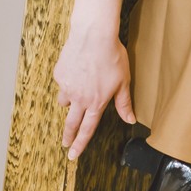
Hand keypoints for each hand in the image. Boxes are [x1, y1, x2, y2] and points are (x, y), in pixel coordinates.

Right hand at [53, 25, 134, 160]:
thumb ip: (124, 102)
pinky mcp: (59, 74)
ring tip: (78, 92)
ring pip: (64, 101)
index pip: (87, 129)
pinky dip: (68, 81)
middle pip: (71, 123)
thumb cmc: (112, 56)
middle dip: (68, 136)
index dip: (80, 144)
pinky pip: (62, 83)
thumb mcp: (123, 81)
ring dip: (69, 102)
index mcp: (96, 102)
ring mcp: (67, 87)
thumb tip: (131, 120)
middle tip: (64, 144)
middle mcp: (79, 98)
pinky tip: (77, 70)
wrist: (93, 35)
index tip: (73, 155)